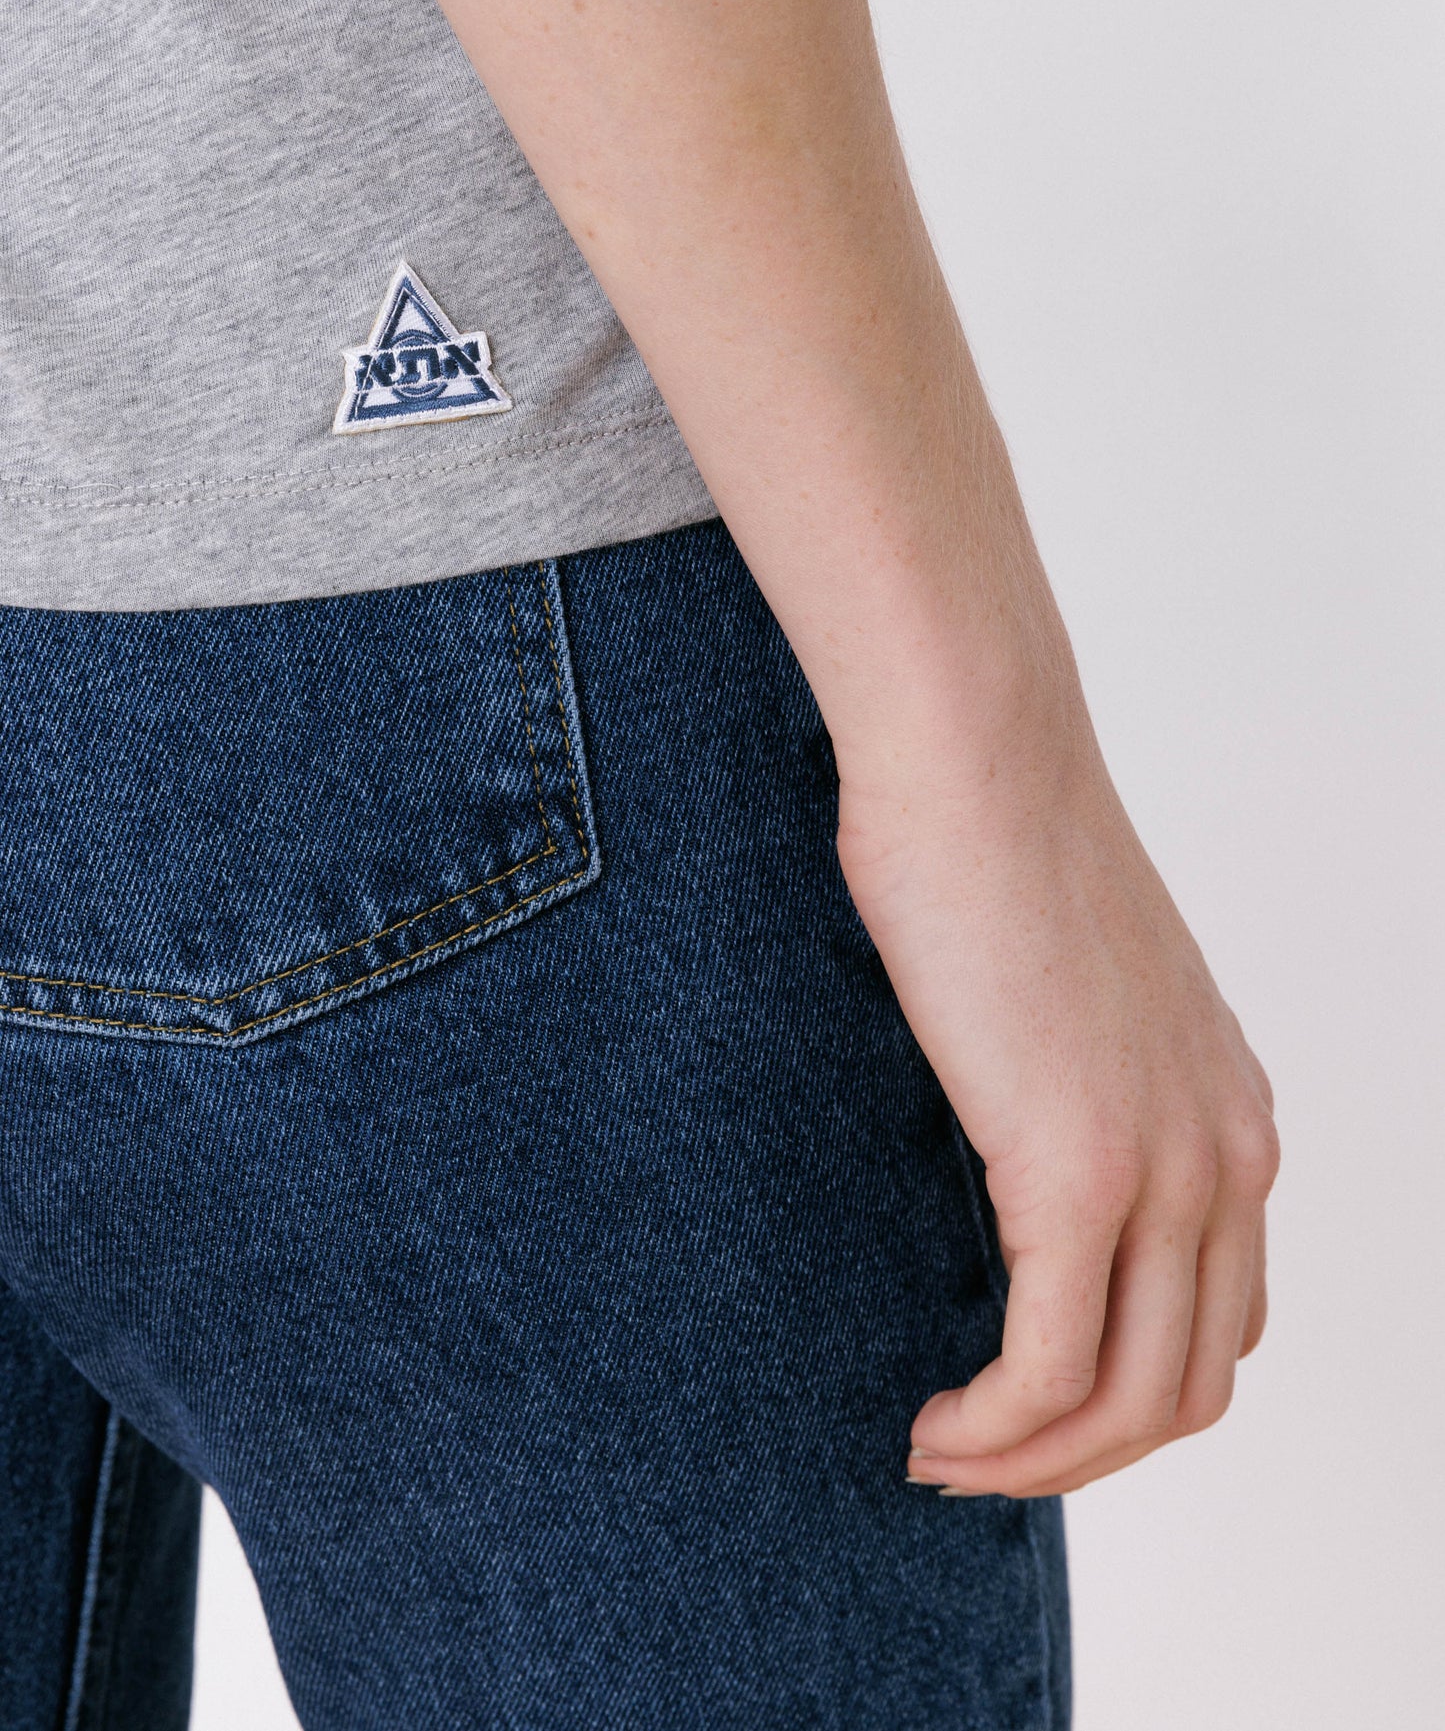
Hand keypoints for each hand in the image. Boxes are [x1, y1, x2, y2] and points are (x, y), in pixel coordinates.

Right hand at [836, 740, 1278, 1497]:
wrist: (975, 757)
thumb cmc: (990, 847)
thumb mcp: (1068, 992)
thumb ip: (1073, 1082)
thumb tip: (1001, 1141)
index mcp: (1230, 1113)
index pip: (1217, 1317)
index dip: (1121, 1391)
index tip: (1019, 1402)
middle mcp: (1229, 1154)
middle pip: (1189, 1386)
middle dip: (1081, 1455)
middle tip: (971, 1454)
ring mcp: (1167, 1167)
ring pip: (1133, 1404)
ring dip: (1034, 1464)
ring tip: (939, 1454)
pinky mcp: (1081, 1171)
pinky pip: (1051, 1371)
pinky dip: (997, 1431)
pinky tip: (935, 1423)